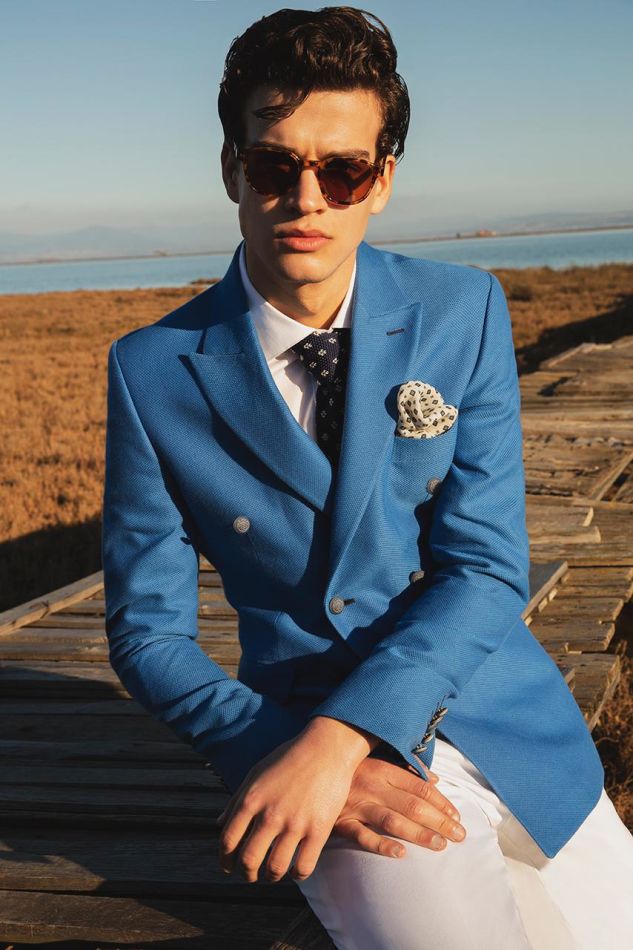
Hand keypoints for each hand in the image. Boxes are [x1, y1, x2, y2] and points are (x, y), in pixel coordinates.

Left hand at [215, 723, 363, 883]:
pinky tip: (295, 869)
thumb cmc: (289, 757)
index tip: (229, 867)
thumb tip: (219, 823)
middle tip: (250, 875)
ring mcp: (295, 823)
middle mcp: (270, 814)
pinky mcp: (319, 830)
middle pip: (248, 860)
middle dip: (246, 874)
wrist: (326, 747)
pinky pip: (303, 867)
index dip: (225, 860)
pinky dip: (296, 875)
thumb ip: (237, 799)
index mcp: (251, 800)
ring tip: (272, 874)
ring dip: (270, 877)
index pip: (228, 841)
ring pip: (274, 869)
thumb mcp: (256, 772)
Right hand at [329, 755, 466, 855]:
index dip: (441, 802)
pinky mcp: (340, 821)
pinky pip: (362, 835)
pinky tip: (400, 853)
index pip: (419, 787)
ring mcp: (356, 804)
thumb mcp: (375, 761)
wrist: (306, 774)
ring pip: (393, 820)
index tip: (457, 816)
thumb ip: (405, 768)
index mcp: (383, 769)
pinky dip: (381, 844)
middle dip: (439, 821)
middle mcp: (372, 785)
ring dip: (419, 833)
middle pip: (413, 804)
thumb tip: (434, 778)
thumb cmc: (347, 769)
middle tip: (460, 836)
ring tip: (440, 845)